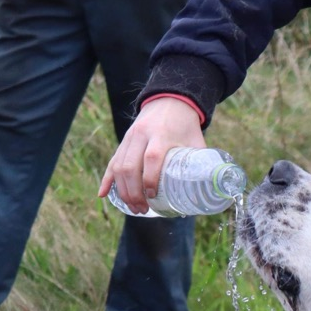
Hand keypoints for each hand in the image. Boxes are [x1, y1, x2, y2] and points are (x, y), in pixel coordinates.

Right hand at [100, 98, 206, 214]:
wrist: (169, 100)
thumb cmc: (186, 126)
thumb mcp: (196, 141)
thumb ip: (200, 163)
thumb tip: (208, 191)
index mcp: (161, 134)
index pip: (152, 158)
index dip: (150, 179)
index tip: (152, 197)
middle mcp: (142, 135)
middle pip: (131, 165)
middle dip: (133, 192)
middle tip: (142, 209)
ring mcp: (130, 138)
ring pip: (119, 165)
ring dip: (123, 190)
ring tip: (133, 208)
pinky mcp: (124, 141)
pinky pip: (113, 161)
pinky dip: (107, 179)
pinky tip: (102, 194)